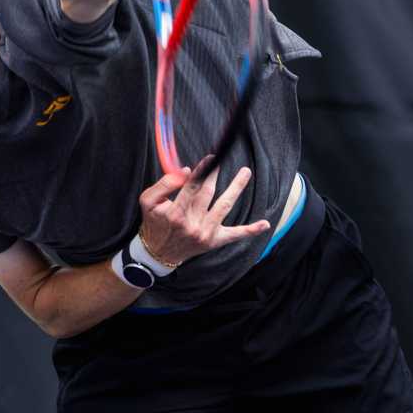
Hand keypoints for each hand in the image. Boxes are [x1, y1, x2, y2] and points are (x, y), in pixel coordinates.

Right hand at [137, 162, 272, 267]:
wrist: (158, 253)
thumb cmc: (154, 223)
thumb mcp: (147, 201)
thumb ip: (163, 184)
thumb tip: (185, 171)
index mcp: (176, 214)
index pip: (191, 187)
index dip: (202, 171)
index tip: (209, 159)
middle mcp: (192, 225)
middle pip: (208, 193)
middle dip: (215, 174)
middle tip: (220, 160)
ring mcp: (206, 233)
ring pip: (224, 206)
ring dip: (236, 188)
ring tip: (245, 173)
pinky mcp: (215, 241)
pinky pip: (235, 235)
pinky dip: (250, 230)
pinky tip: (265, 224)